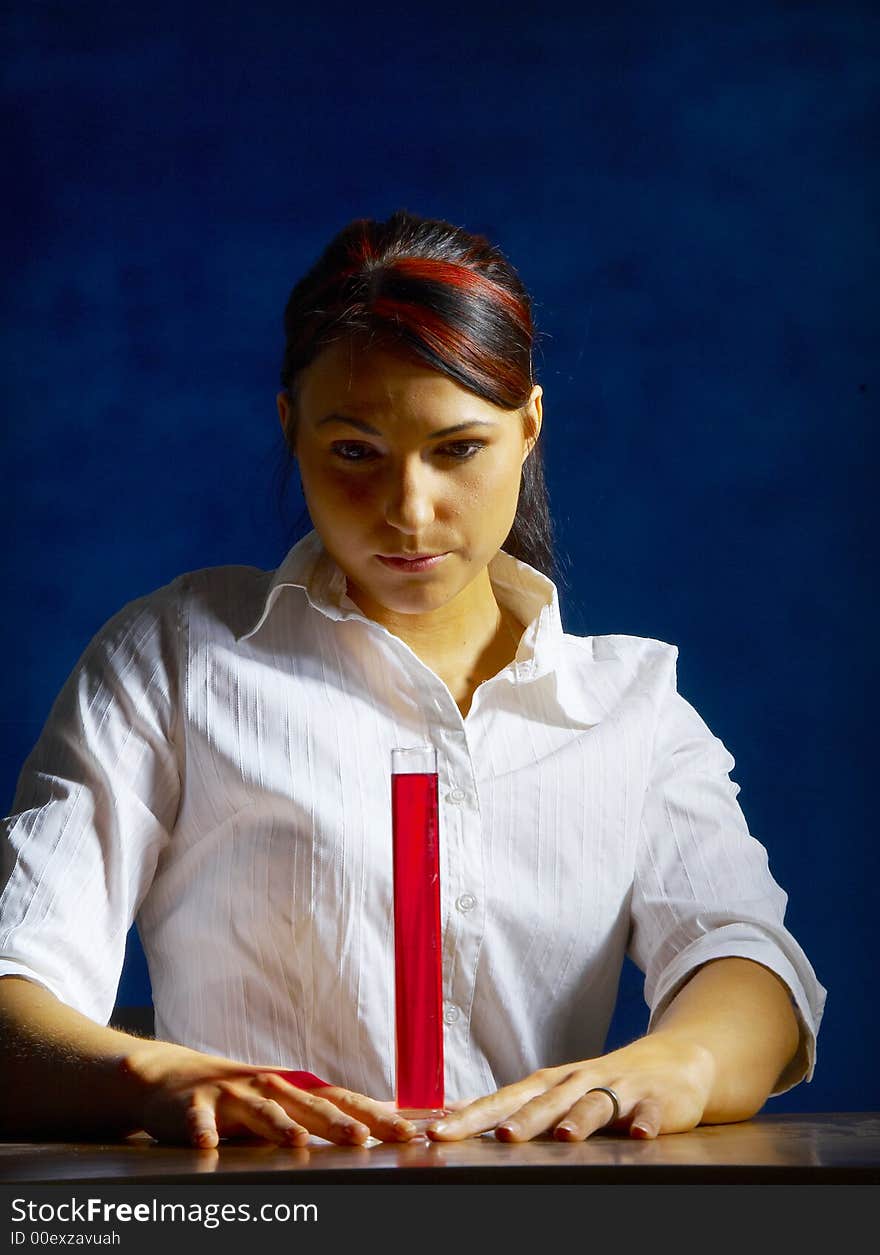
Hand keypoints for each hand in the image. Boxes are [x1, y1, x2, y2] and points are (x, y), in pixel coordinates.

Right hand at [120, 1041, 417, 1147]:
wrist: (173, 1078)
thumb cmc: (241, 1096)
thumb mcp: (285, 1100)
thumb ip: (325, 1112)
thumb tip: (381, 1119)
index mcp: (295, 1090)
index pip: (343, 1101)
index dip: (375, 1115)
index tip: (407, 1132)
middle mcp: (270, 1087)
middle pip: (308, 1107)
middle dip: (337, 1124)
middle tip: (363, 1139)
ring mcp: (232, 1095)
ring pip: (260, 1111)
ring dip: (277, 1126)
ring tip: (297, 1143)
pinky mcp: (195, 1106)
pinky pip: (200, 1121)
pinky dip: (204, 1131)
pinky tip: (208, 1145)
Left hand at [426, 1035, 715, 1141]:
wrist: (671, 1060)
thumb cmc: (600, 1082)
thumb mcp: (554, 1090)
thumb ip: (510, 1104)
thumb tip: (451, 1112)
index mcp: (548, 1083)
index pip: (503, 1099)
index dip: (471, 1116)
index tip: (437, 1132)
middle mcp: (577, 1082)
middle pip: (545, 1102)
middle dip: (522, 1120)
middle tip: (499, 1138)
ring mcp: (617, 1089)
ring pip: (594, 1105)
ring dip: (580, 1119)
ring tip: (565, 1137)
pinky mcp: (654, 1100)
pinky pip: (649, 1112)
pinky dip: (645, 1122)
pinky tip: (640, 1135)